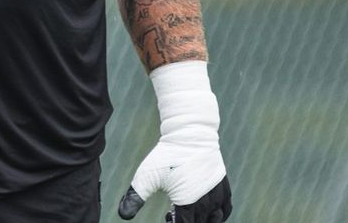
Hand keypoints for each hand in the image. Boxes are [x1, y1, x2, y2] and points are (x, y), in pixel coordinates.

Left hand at [119, 60, 231, 220]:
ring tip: (187, 213)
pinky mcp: (223, 186)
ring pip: (213, 220)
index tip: (166, 219)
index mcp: (188, 203)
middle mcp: (206, 202)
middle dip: (185, 222)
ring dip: (200, 221)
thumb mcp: (147, 175)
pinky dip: (217, 216)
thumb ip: (135, 197)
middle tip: (169, 215)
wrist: (191, 133)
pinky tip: (204, 212)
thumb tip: (123, 215)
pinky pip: (224, 210)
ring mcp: (217, 194)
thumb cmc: (167, 154)